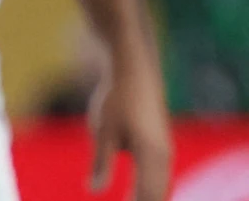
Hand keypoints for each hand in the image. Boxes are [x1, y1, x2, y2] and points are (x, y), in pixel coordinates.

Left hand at [89, 59, 171, 200]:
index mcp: (150, 156)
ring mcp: (164, 150)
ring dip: (147, 198)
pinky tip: (137, 194)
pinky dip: (150, 188)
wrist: (134, 71)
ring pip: (161, 186)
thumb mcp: (103, 131)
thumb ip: (101, 164)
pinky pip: (159, 175)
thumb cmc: (116, 99)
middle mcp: (163, 156)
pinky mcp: (160, 144)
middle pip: (157, 194)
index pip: (147, 196)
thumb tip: (93, 190)